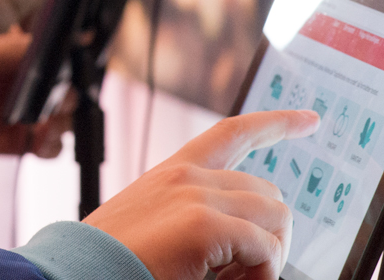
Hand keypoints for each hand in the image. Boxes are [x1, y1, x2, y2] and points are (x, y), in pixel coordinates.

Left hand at [0, 29, 68, 156]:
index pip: (65, 56)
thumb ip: (21, 51)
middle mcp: (32, 81)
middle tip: (60, 101)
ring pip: (67, 120)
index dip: (77, 63)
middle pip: (72, 90)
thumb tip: (66, 39)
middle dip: (72, 97)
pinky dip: (52, 146)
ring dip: (66, 123)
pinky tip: (40, 142)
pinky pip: (50, 146)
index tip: (82, 69)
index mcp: (25, 52)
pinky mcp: (19, 139)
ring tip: (47, 124)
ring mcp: (28, 111)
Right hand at [84, 109, 319, 279]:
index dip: (276, 124)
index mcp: (174, 172)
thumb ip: (199, 220)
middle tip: (240, 272)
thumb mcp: (158, 229)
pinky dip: (262, 273)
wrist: (74, 273)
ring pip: (276, 218)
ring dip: (268, 256)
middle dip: (269, 234)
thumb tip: (251, 245)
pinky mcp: (203, 226)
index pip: (233, 132)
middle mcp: (187, 176)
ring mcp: (195, 196)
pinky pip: (266, 249)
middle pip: (269, 193)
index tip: (310, 119)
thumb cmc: (113, 261)